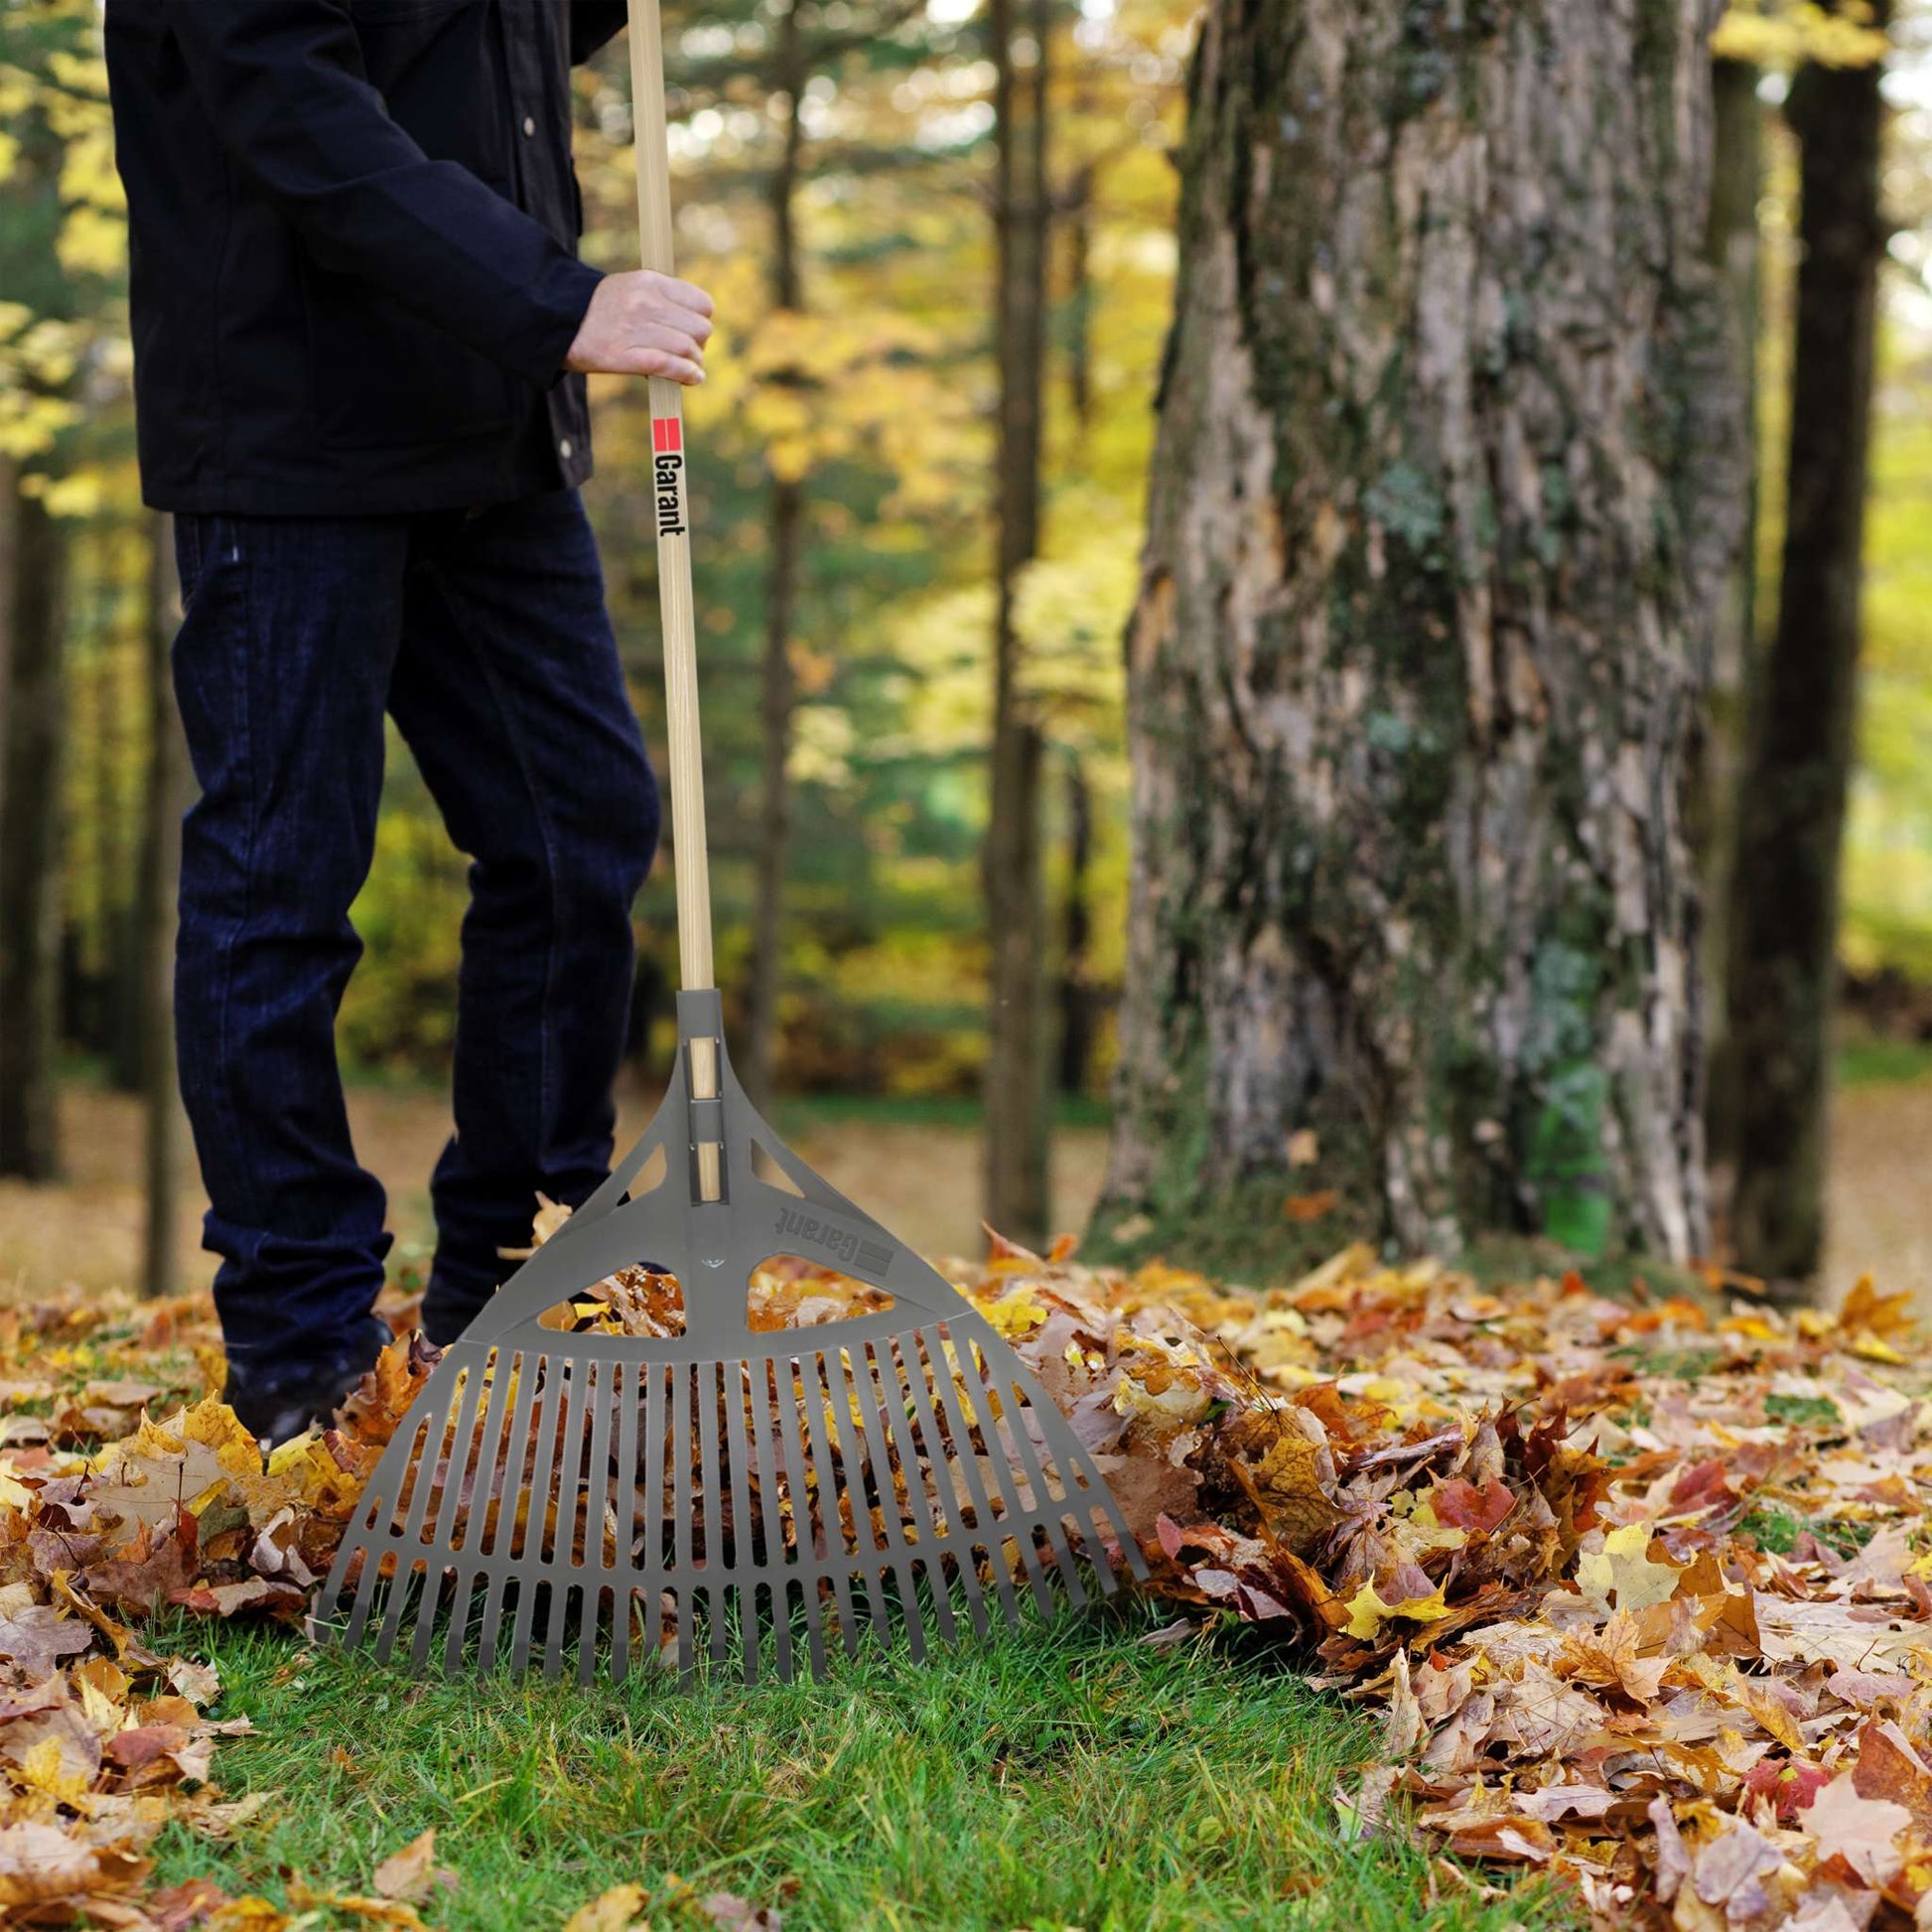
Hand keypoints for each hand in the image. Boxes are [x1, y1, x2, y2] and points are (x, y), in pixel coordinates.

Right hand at [565, 270, 714, 382]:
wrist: (556, 318)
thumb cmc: (598, 309)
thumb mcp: (630, 288)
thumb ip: (661, 300)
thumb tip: (694, 324)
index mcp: (649, 282)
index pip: (701, 304)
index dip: (703, 321)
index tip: (693, 331)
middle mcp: (645, 303)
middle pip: (699, 329)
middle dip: (699, 345)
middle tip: (688, 353)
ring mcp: (634, 329)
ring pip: (687, 348)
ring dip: (693, 363)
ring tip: (688, 369)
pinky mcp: (623, 355)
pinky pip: (668, 365)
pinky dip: (686, 374)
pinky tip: (692, 378)